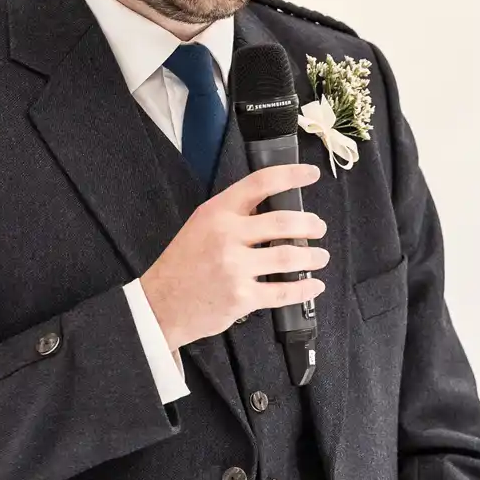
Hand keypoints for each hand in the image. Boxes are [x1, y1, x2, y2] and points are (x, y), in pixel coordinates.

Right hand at [138, 164, 328, 350]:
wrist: (160, 304)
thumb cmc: (182, 265)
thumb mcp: (201, 227)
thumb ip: (233, 216)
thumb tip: (276, 210)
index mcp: (216, 213)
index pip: (260, 183)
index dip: (291, 175)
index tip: (311, 174)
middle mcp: (226, 236)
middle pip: (284, 221)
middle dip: (310, 225)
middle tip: (318, 227)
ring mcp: (234, 267)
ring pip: (289, 257)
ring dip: (312, 256)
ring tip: (319, 256)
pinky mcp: (242, 297)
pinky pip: (284, 292)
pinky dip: (304, 289)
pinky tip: (312, 285)